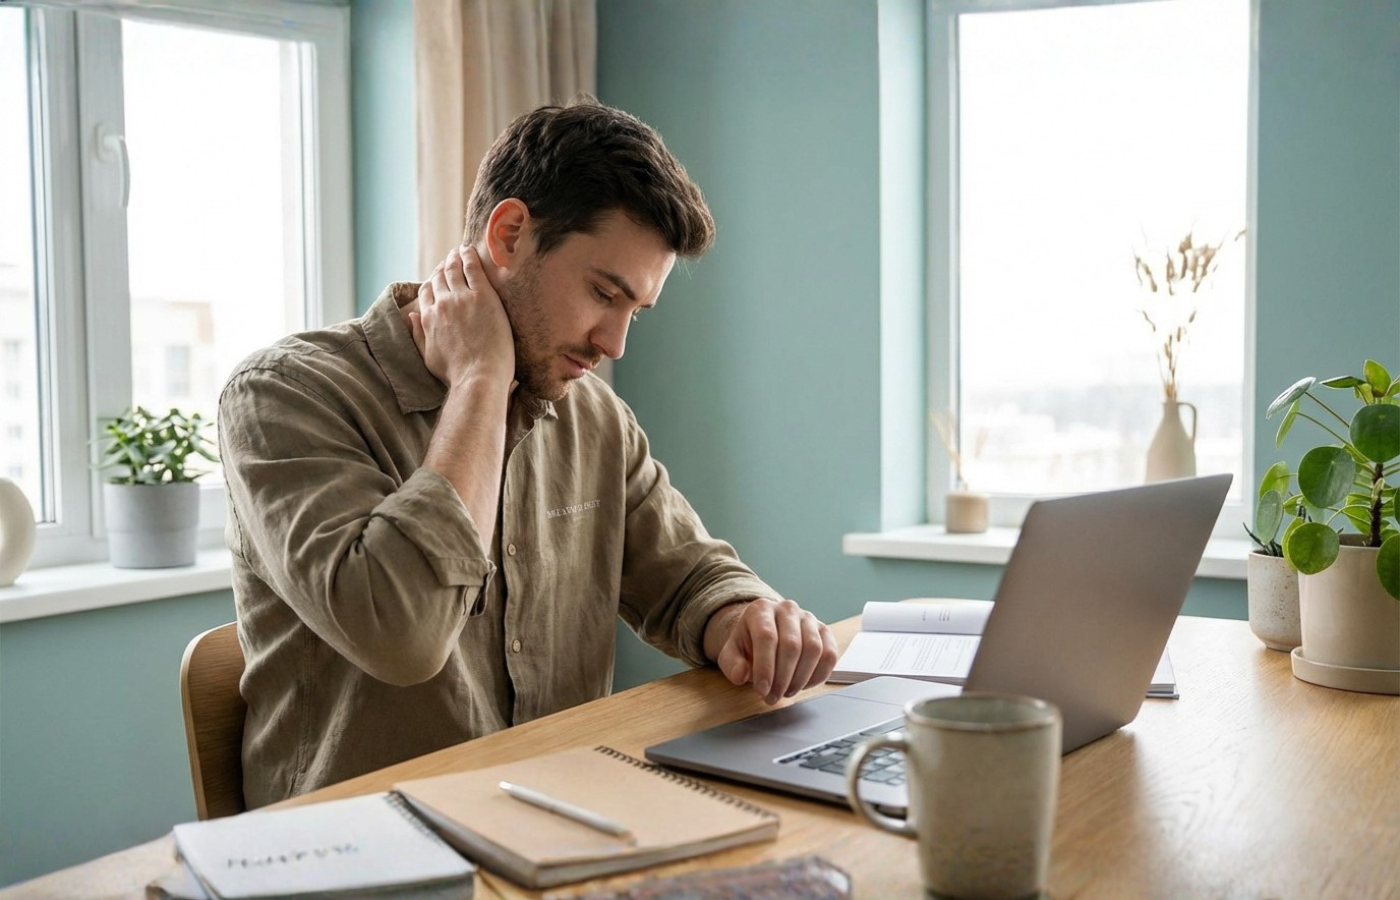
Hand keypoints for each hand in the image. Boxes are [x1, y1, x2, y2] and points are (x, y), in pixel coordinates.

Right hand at [409, 245, 514, 389]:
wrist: (478, 377)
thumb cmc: (456, 374)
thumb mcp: (428, 357)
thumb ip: (419, 334)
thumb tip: (412, 316)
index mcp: (428, 318)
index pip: (426, 292)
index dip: (432, 281)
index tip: (438, 276)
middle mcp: (441, 304)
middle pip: (439, 278)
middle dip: (444, 266)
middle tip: (451, 258)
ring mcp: (461, 298)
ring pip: (454, 269)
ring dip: (455, 257)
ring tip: (459, 251)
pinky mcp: (482, 295)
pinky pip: (473, 268)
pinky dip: (469, 256)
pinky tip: (470, 250)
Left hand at [705, 598, 838, 704]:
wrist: (766, 634)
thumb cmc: (749, 645)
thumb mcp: (731, 653)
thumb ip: (731, 664)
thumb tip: (741, 675)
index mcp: (761, 609)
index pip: (767, 637)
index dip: (765, 667)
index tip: (762, 690)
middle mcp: (787, 608)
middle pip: (792, 645)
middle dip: (783, 678)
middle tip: (773, 697)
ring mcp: (808, 618)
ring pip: (813, 649)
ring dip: (801, 678)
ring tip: (787, 692)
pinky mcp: (824, 631)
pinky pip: (830, 654)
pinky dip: (819, 675)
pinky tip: (804, 685)